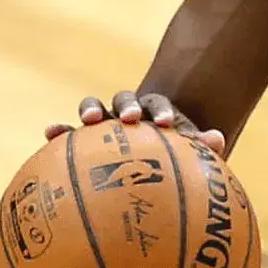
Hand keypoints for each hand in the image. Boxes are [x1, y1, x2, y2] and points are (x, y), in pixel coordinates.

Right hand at [44, 91, 226, 157]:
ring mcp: (103, 124)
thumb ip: (201, 147)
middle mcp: (127, 114)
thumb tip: (218, 140)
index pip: (158, 105)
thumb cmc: (168, 161)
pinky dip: (59, 130)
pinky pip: (67, 134)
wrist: (144, 167)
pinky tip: (49, 133)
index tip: (164, 123)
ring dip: (91, 109)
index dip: (160, 111)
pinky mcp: (79, 139)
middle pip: (125, 100)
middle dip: (127, 105)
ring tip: (87, 120)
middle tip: (130, 118)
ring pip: (96, 109)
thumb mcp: (185, 156)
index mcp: (154, 114)